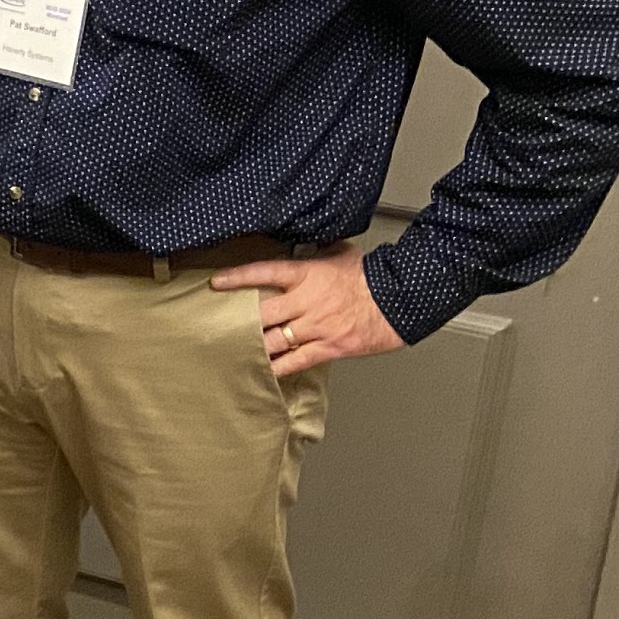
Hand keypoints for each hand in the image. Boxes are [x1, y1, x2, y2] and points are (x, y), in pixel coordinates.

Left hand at [209, 242, 405, 377]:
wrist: (402, 298)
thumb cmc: (374, 276)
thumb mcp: (340, 254)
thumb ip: (315, 255)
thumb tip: (302, 246)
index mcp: (307, 274)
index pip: (263, 272)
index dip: (237, 277)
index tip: (217, 283)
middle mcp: (306, 302)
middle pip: (262, 314)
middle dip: (241, 322)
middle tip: (221, 327)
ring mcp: (316, 327)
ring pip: (274, 341)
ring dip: (255, 347)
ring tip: (235, 351)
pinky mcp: (329, 347)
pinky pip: (296, 362)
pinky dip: (278, 368)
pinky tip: (263, 372)